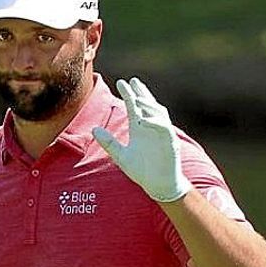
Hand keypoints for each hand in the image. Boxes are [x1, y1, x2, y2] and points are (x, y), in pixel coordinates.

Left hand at [92, 78, 190, 202]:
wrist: (158, 185)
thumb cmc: (142, 171)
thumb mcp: (121, 156)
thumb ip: (109, 142)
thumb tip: (94, 129)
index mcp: (139, 129)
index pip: (134, 107)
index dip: (129, 94)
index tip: (121, 82)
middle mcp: (151, 128)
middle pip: (148, 105)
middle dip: (141, 92)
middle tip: (133, 81)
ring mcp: (163, 134)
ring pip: (158, 113)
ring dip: (148, 104)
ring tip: (136, 98)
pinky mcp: (171, 142)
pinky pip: (164, 128)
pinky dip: (155, 122)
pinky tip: (143, 120)